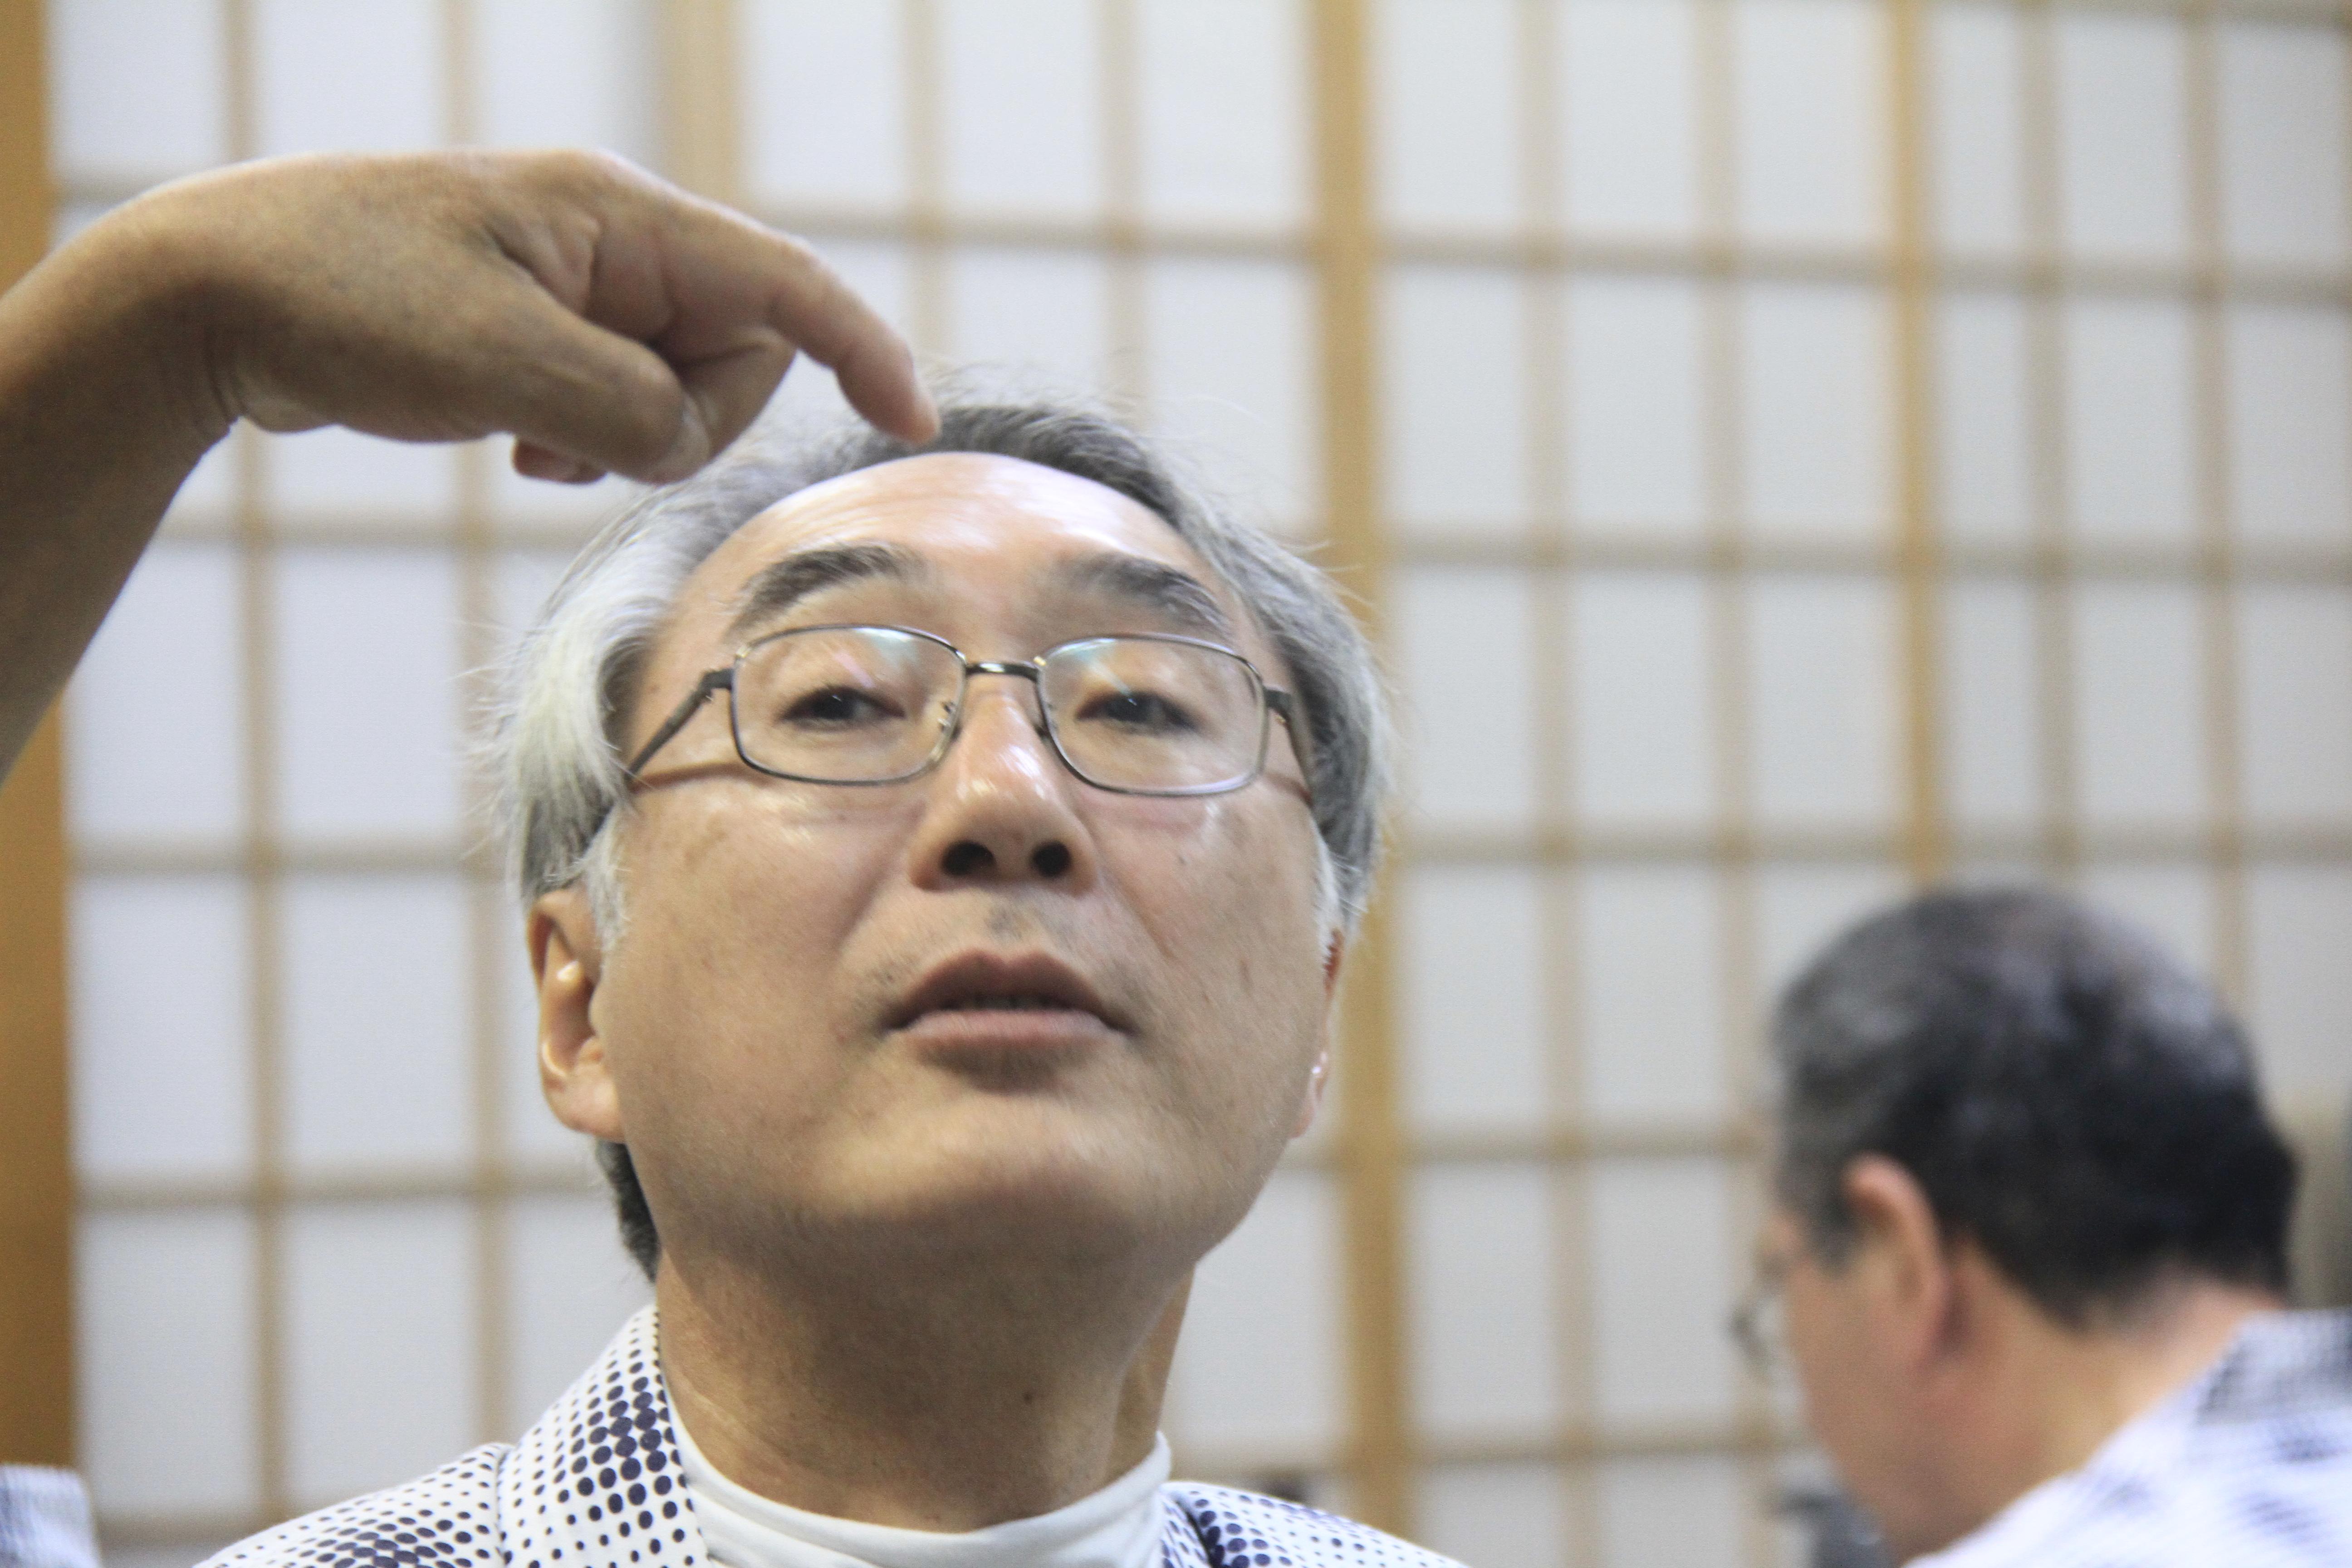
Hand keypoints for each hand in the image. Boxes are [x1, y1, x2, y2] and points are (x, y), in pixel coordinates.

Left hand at [0, 148, 936, 778]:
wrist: (208, 294)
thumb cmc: (346, 301)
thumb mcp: (505, 367)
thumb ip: (627, 412)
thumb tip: (672, 443)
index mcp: (617, 220)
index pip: (785, 285)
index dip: (862, 352)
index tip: (914, 424)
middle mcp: (606, 241)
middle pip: (731, 355)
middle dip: (684, 422)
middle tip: (581, 442)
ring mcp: (567, 283)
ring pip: (671, 389)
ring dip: (623, 438)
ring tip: (528, 443)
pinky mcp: (529, 328)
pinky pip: (611, 400)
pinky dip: (582, 439)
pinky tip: (514, 448)